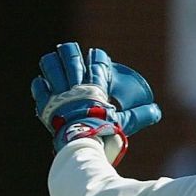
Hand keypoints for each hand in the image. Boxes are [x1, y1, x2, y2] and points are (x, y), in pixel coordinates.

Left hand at [30, 44, 161, 163]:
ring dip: (52, 62)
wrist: (82, 145)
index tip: (95, 55)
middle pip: (71, 58)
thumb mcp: (123, 123)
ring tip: (52, 60)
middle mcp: (76, 86)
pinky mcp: (46, 104)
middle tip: (70, 50)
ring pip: (51, 67)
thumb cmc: (104, 133)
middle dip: (70, 52)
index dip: (96, 57)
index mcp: (95, 87)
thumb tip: (156, 111)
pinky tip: (42, 82)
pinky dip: (40, 84)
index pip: (97, 63)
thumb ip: (139, 116)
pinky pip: (39, 87)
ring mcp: (59, 93)